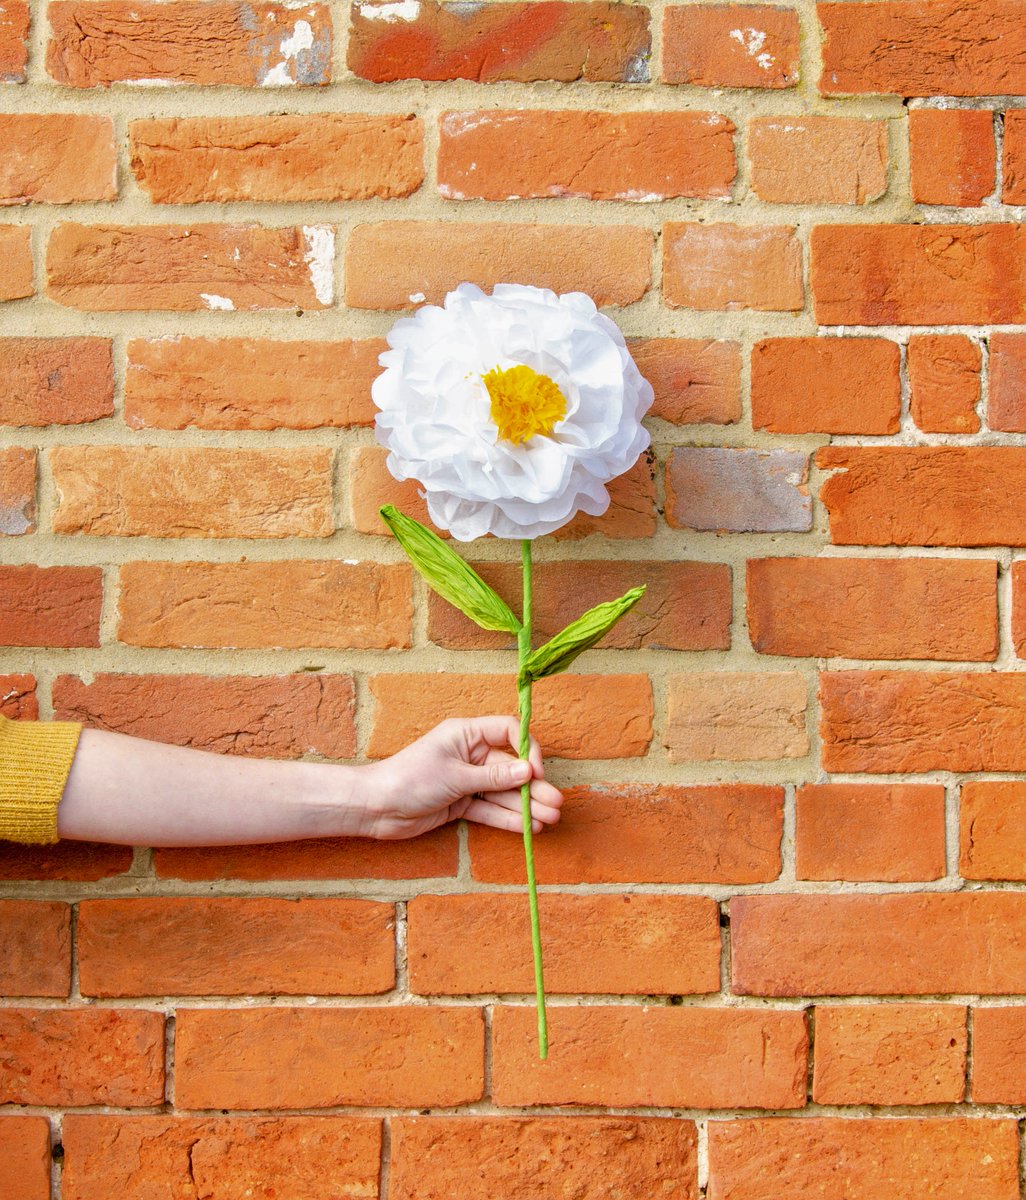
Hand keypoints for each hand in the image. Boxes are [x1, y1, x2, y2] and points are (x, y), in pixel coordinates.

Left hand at [359, 716, 563, 839]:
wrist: (375, 808)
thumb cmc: (410, 779)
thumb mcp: (456, 776)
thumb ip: (494, 776)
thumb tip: (528, 770)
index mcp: (466, 734)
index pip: (507, 731)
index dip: (527, 749)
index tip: (536, 771)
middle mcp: (469, 754)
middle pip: (509, 768)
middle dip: (533, 786)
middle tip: (556, 804)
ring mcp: (466, 780)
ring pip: (502, 792)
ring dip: (525, 806)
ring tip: (550, 820)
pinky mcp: (461, 804)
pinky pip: (490, 810)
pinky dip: (507, 819)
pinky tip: (529, 828)